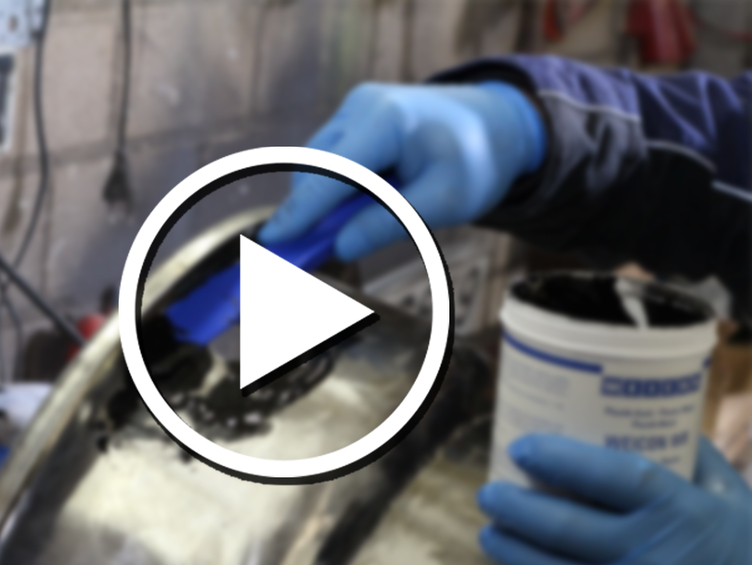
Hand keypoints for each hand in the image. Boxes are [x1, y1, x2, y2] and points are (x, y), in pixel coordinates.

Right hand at [258, 81, 545, 259]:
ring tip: (363, 221)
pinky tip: (366, 201)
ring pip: (318, 164)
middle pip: (317, 168)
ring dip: (328, 199)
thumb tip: (341, 247)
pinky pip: (330, 158)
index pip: (333, 172)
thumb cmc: (476, 162)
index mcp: (389, 121)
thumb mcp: (444, 202)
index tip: (276, 240)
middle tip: (317, 252)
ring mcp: (355, 108)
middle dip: (313, 210)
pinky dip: (338, 186)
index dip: (303, 210)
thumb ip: (390, 223)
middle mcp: (363, 106)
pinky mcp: (353, 117)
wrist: (495, 122)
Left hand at [477, 434, 751, 564]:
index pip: (608, 475)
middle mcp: (657, 560)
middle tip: (489, 493)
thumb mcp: (728, 496)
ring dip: (510, 550)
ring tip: (492, 532)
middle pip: (562, 528)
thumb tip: (634, 408)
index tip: (520, 447)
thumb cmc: (739, 549)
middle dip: (511, 507)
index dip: (556, 458)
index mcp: (681, 512)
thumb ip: (687, 453)